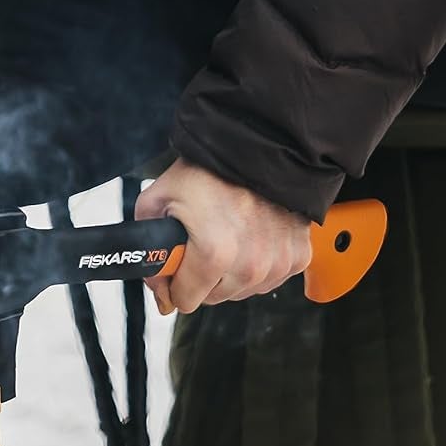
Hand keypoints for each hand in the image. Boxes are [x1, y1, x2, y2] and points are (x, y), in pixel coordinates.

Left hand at [135, 159, 310, 315]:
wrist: (260, 143)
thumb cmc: (208, 169)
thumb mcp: (157, 202)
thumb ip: (147, 254)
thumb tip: (162, 295)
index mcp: (215, 254)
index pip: (185, 301)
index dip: (174, 283)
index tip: (177, 262)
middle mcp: (251, 264)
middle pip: (212, 298)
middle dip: (201, 277)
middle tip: (202, 240)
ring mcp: (278, 262)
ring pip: (240, 292)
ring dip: (230, 273)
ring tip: (227, 234)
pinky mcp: (297, 257)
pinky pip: (268, 281)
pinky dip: (257, 266)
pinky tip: (251, 238)